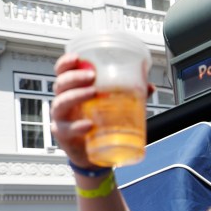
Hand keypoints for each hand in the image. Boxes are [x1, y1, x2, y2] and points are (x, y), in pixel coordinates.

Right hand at [52, 54, 154, 168]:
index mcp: (73, 90)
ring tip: (93, 93)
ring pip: (60, 103)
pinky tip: (88, 125)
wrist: (93, 153)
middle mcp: (64, 101)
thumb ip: (130, 94)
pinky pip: (66, 129)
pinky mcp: (64, 135)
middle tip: (91, 75)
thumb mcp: (113, 105)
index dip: (66, 63)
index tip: (76, 57)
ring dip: (75, 95)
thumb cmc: (99, 123)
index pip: (63, 72)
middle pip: (60, 84)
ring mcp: (62, 119)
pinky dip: (76, 126)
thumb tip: (150, 86)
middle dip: (74, 77)